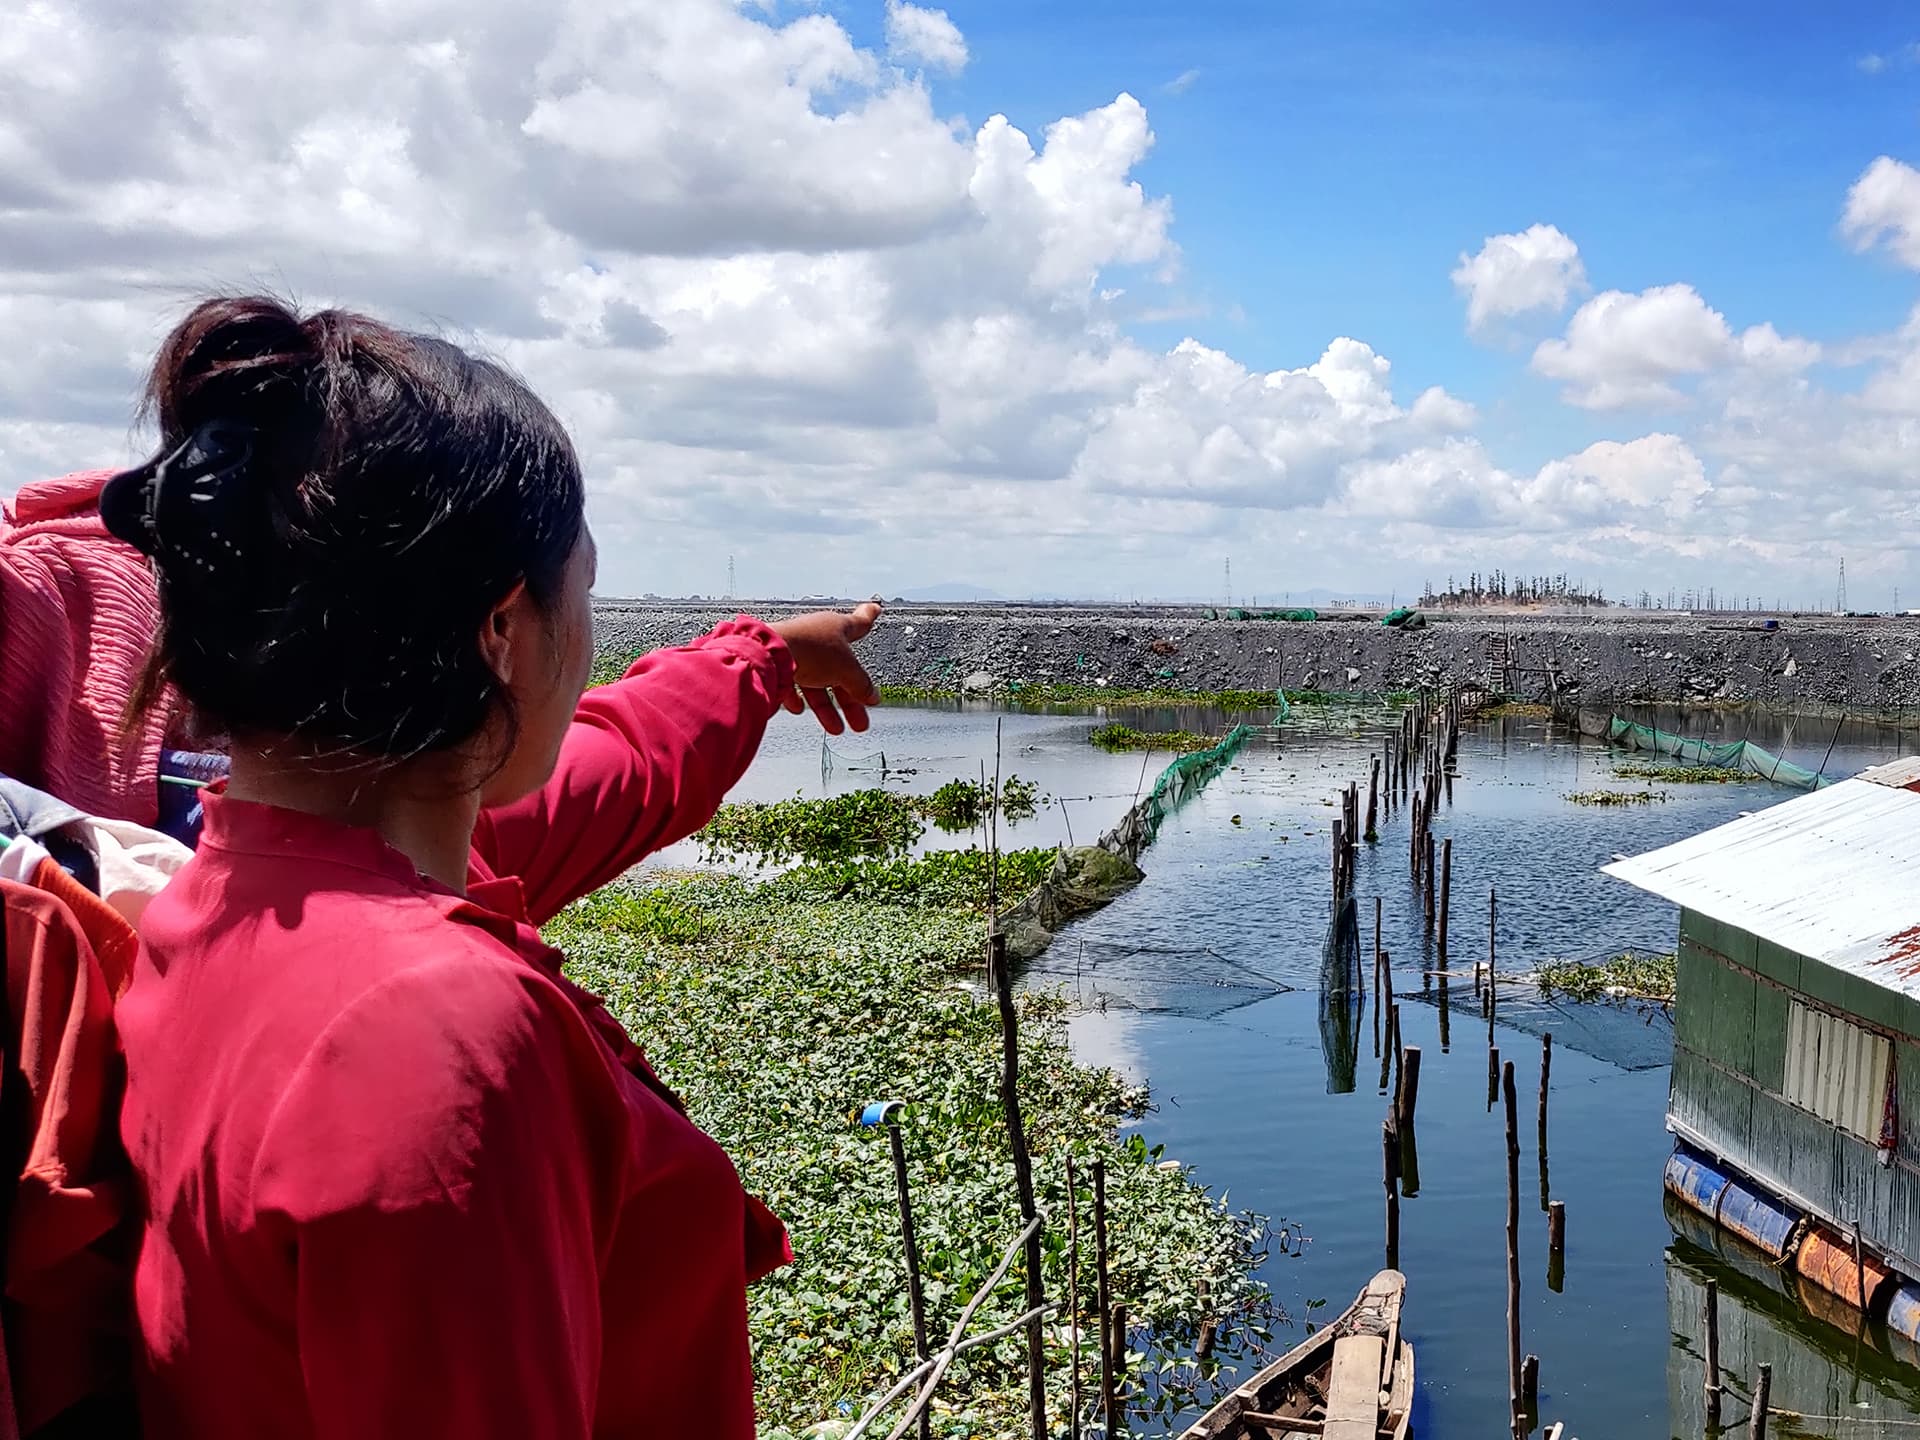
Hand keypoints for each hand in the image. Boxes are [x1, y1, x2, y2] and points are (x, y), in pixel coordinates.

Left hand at [770, 601, 881, 734]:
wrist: (769, 653)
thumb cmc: (809, 648)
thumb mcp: (847, 670)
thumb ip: (861, 685)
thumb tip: (872, 696)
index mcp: (837, 627)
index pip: (859, 622)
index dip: (869, 616)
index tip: (874, 609)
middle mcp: (818, 637)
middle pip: (840, 670)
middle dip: (851, 698)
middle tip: (860, 718)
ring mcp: (798, 651)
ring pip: (817, 682)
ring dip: (827, 708)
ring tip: (836, 728)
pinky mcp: (779, 665)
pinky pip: (793, 685)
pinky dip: (799, 699)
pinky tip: (800, 709)